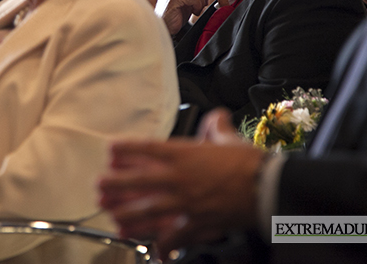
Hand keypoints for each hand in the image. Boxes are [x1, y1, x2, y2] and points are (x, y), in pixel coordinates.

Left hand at [99, 108, 264, 259]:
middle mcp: (179, 178)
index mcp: (184, 154)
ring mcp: (184, 203)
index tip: (110, 149)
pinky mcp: (196, 223)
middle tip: (99, 186)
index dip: (124, 148)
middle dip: (114, 184)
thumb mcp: (229, 138)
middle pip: (137, 181)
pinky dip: (163, 246)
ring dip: (127, 214)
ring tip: (113, 217)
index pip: (146, 148)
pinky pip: (174, 238)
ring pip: (147, 211)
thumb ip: (217, 127)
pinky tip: (154, 251)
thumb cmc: (249, 163)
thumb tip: (216, 117)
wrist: (268, 188)